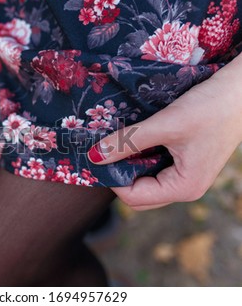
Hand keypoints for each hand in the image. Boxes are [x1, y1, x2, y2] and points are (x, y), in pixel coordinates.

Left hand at [87, 67, 241, 210]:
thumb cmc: (210, 107)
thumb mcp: (165, 124)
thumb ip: (128, 141)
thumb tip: (94, 157)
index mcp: (183, 188)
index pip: (134, 197)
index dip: (112, 180)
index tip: (98, 157)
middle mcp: (185, 189)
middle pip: (139, 195)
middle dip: (119, 176)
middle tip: (105, 151)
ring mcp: (186, 177)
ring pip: (146, 182)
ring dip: (129, 166)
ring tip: (117, 145)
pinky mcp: (186, 164)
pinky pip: (155, 170)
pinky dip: (141, 158)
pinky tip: (133, 141)